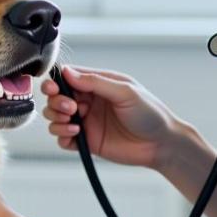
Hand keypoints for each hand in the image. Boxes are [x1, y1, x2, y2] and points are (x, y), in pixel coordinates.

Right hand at [42, 65, 182, 171]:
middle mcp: (89, 101)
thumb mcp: (125, 92)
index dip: (56, 82)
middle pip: (56, 97)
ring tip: (72, 122)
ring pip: (55, 117)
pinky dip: (62, 136)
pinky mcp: (86, 141)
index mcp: (97, 84)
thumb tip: (68, 72)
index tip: (54, 88)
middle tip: (69, 108)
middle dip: (55, 102)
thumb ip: (96, 82)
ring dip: (56, 119)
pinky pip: (63, 139)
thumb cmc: (150, 113)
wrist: (162, 144)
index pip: (67, 77)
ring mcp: (86, 121)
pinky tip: (75, 135)